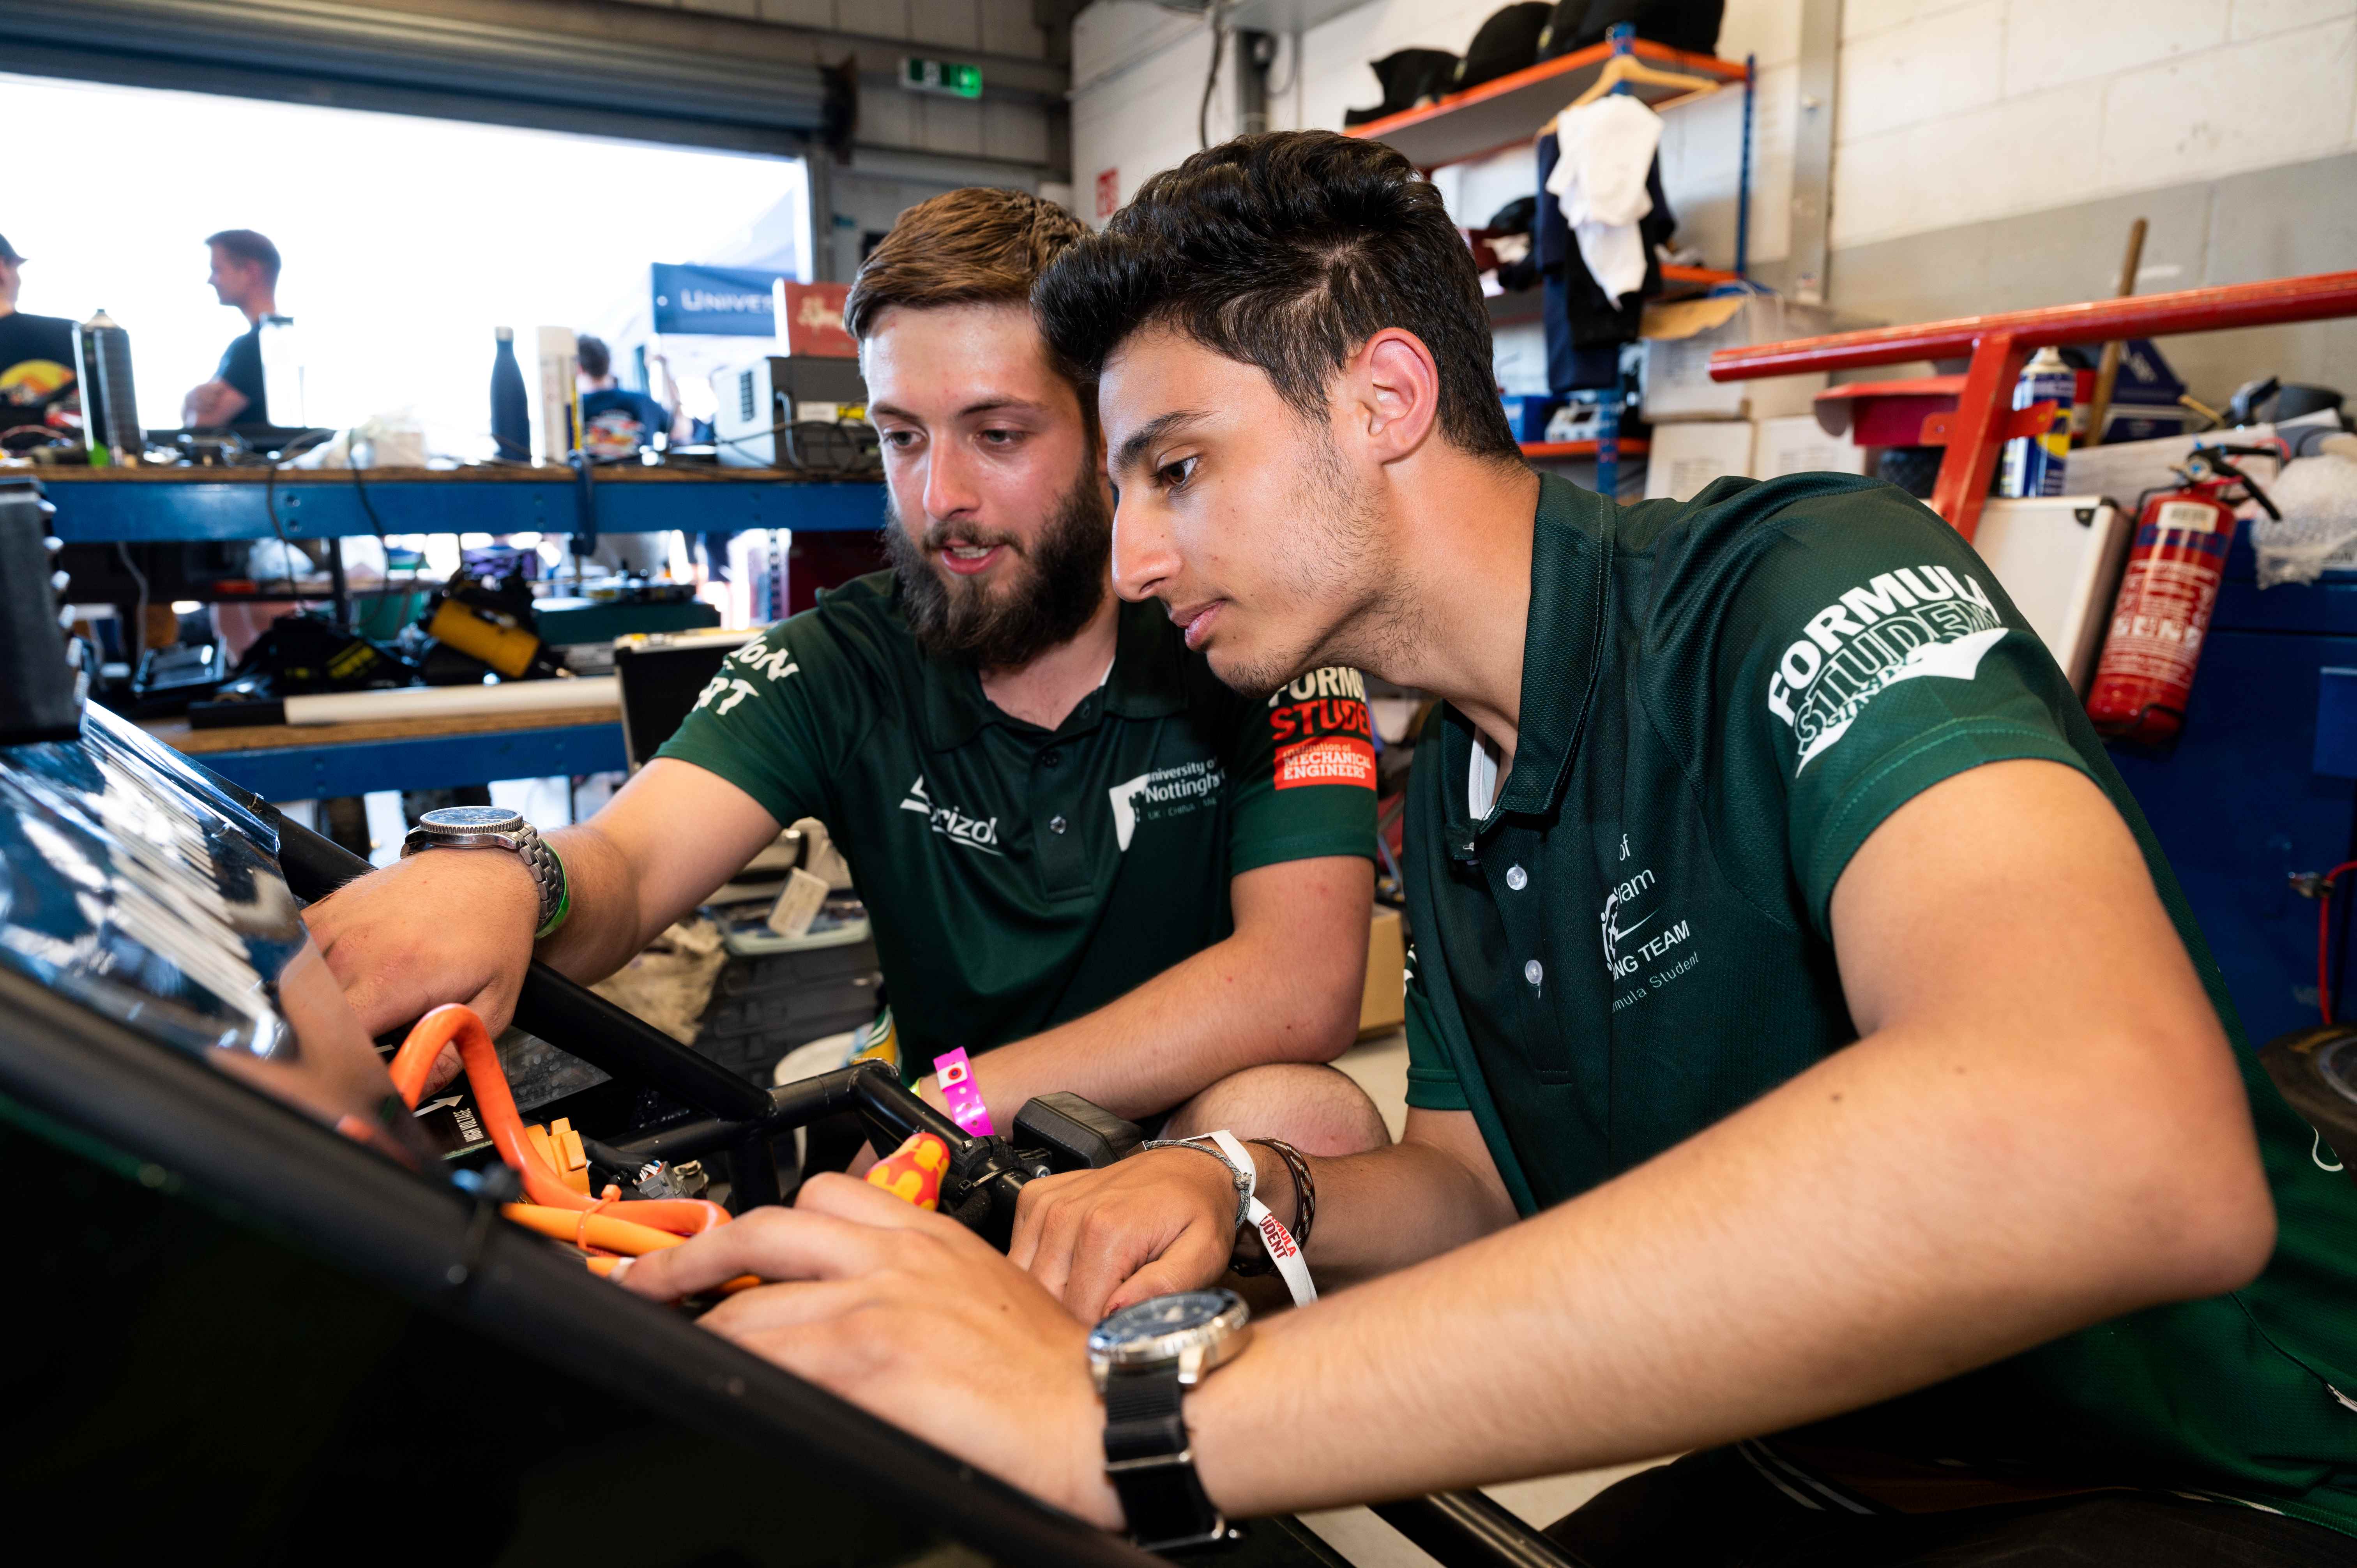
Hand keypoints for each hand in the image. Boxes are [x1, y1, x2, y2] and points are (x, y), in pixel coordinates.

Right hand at [301, 849, 541, 1080]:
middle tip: (345, 1054)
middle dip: (318, 1044)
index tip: (353, 1079)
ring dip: (308, 1011)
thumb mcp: (493, 1004)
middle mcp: (356, 949)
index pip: (335, 1039)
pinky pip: (292, 951)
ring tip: (341, 1019)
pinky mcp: (327, 908)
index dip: (338, 1068)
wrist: (490, 871)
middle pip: (304, 1017)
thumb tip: (413, 1090)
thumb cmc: (493, 932)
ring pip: (291, 987)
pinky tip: (328, 985)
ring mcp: (336, 925)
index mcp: (394, 977)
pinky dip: (300, 974)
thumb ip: (451, 1053)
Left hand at [621, 1173, 1123, 1529]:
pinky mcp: (871, 1360)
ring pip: (751, 1300)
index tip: (729, 1244)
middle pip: (766, 1229)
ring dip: (700, 1324)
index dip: (763, 1220)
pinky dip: (733, 1371)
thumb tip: (860, 1310)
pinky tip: (719, 1386)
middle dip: (692, 1257)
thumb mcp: (986, 1294)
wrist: (1100, 1412)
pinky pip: (773, 1360)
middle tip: (652, 1278)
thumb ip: (920, 1286)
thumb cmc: (1056, 1372)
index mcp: (930, 1235)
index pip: (825, 1194)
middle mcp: (898, 1256)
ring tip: (672, 1341)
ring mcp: (880, 1304)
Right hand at [1010, 1149, 1239, 1322]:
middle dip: (1075, 1316)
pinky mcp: (1036, 1198)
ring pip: (1027, 1279)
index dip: (1100, 1333)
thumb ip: (1164, 1287)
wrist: (1187, 1167)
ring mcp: (1048, 1203)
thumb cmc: (1197, 1213)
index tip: (1121, 1331)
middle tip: (1110, 1311)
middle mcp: (1067, 1214)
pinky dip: (1039, 1267)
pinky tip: (1072, 1262)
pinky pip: (1019, 1251)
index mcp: (1106, 1230)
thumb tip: (1116, 1314)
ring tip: (1094, 1286)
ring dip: (1054, 1293)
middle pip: (1048, 1299)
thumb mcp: (1202, 1255)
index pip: (1079, 1312)